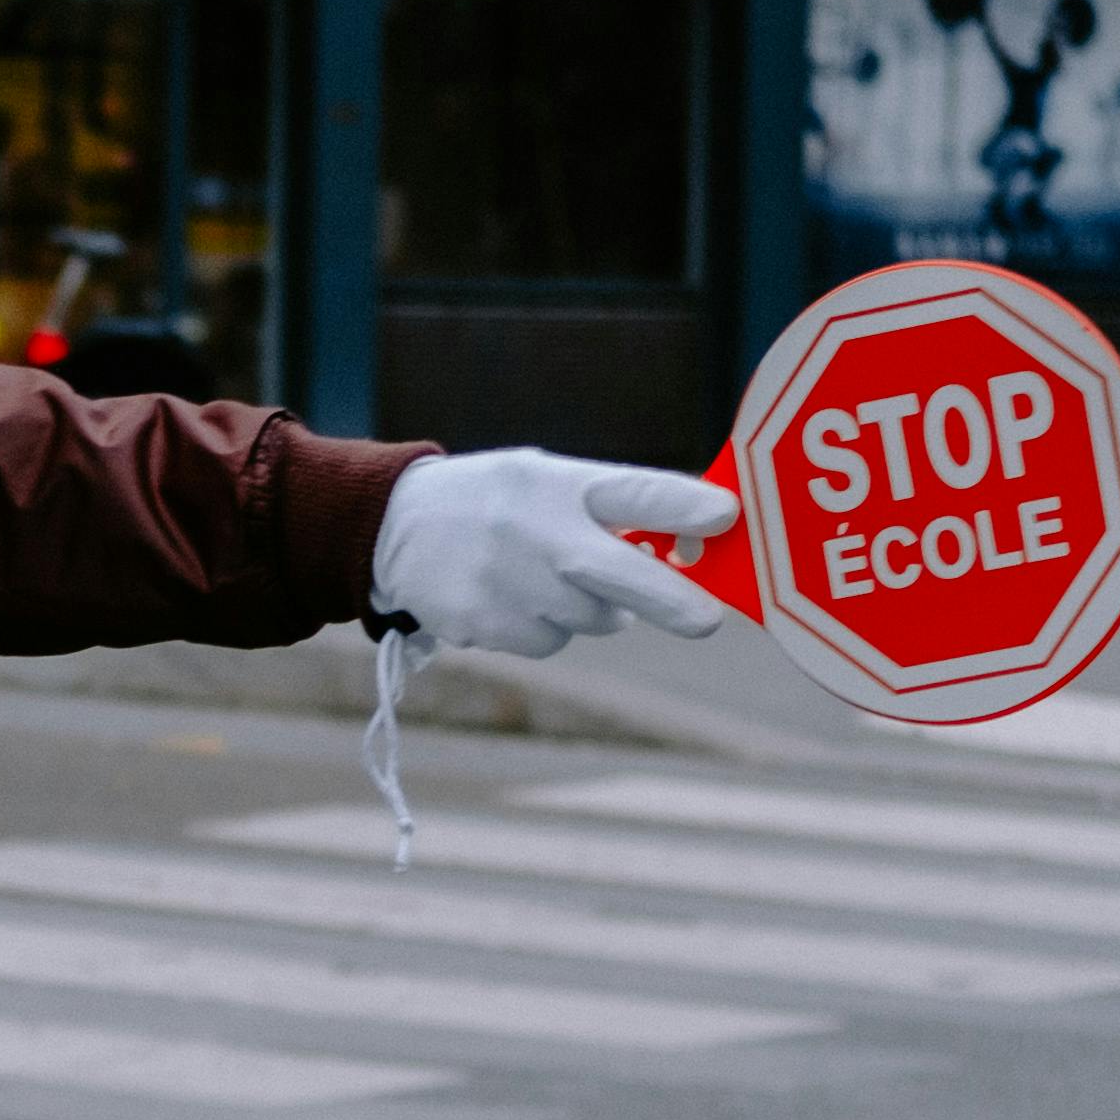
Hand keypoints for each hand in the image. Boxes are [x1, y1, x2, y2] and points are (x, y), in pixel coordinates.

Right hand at [368, 449, 743, 659]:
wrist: (393, 527)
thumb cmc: (495, 502)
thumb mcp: (544, 479)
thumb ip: (611, 507)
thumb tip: (692, 545)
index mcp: (556, 484)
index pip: (630, 491)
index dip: (681, 506)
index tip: (726, 517)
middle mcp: (533, 531)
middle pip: (618, 575)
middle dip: (672, 599)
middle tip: (707, 620)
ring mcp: (507, 583)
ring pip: (589, 618)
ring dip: (590, 607)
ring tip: (546, 574)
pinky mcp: (484, 624)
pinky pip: (549, 640)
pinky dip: (544, 625)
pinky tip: (512, 596)